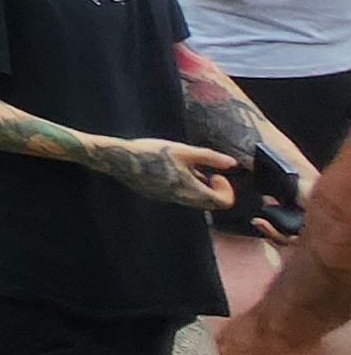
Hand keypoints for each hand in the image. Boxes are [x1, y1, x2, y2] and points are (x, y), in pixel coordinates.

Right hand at [93, 137, 235, 211]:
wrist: (121, 160)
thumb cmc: (153, 153)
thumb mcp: (184, 151)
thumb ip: (210, 158)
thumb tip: (232, 163)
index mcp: (191, 189)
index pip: (223, 202)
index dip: (226, 189)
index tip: (217, 174)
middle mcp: (182, 199)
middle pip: (209, 204)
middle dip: (214, 188)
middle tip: (207, 171)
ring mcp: (169, 200)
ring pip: (194, 200)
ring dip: (199, 187)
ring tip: (188, 167)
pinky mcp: (159, 196)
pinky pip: (180, 197)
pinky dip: (185, 187)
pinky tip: (173, 169)